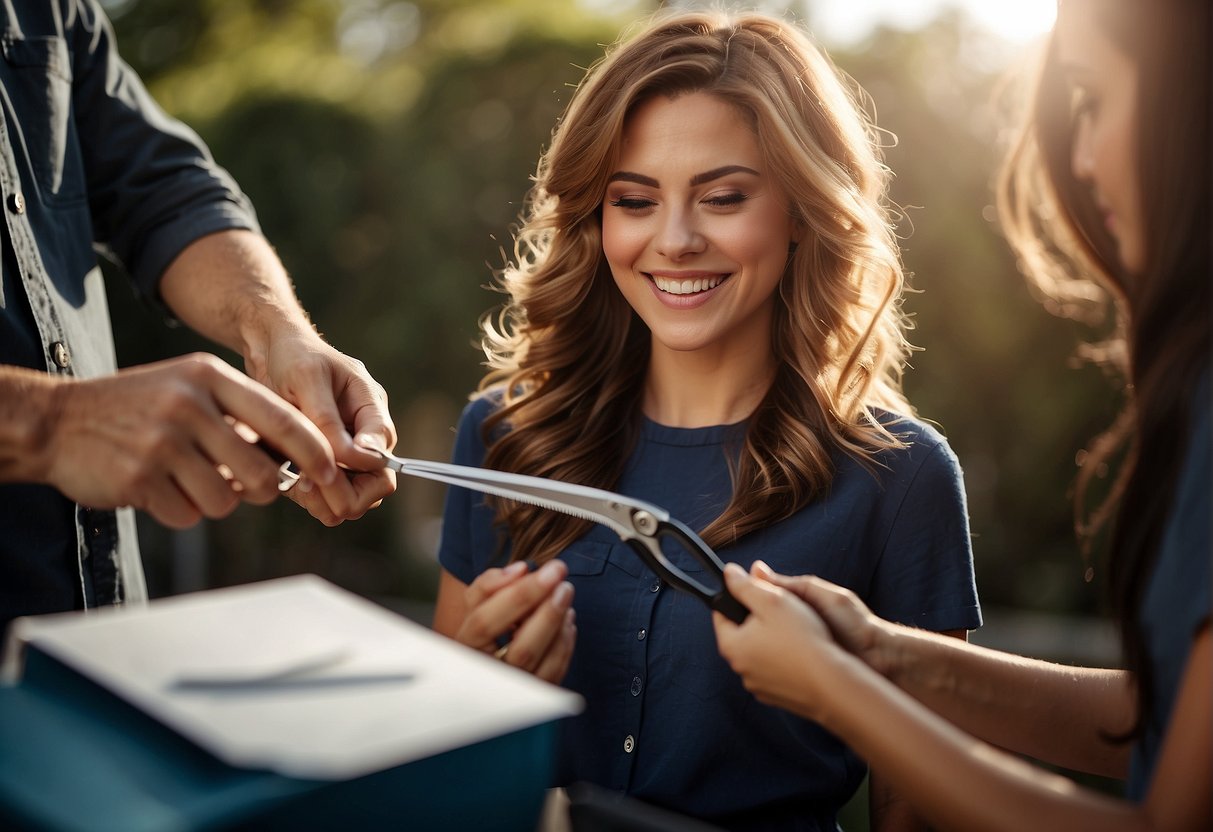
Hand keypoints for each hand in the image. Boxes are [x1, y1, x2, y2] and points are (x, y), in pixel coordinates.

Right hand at [37, 353, 337, 528]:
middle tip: (239, 482)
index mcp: (210, 378)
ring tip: (188, 479)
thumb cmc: (142, 408)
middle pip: (263, 474)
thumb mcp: (192, 388)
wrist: (58, 421)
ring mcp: (162, 442)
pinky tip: (159, 487)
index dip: (316, 455)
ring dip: (215, 500)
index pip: (285, 421)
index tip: (332, 476)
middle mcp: (189, 405)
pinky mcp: (139, 479)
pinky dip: (180, 510)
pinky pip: (188, 515)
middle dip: (260, 489)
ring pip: (227, 501)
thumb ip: (244, 413)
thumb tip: (306, 453)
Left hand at [250, 327, 396, 525]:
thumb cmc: (292, 354)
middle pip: (377, 485)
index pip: (383, 459)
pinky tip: (288, 481)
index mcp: (372, 409)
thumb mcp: (307, 379)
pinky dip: (311, 497)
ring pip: (355, 496)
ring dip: (326, 501)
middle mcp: (365, 433)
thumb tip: (352, 459)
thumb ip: (328, 421)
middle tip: (306, 488)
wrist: (271, 348)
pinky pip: (331, 494)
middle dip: (345, 496)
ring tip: (294, 485)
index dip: (354, 474)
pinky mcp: (327, 458)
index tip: (317, 469)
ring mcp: (348, 448)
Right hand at [453, 560, 576, 684]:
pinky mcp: (534, 694)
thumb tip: (520, 570)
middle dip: (548, 614)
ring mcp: (513, 690)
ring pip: (544, 663)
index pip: (487, 622)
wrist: (487, 662)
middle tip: (565, 584)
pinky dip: (565, 643)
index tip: (549, 571)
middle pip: (522, 650)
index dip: (519, 595)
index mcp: (465, 648)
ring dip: (560, 626)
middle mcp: (487, 676)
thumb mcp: (475, 604)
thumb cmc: (484, 626)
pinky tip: (566, 618)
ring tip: (565, 594)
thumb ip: (488, 584)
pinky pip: (556, 672)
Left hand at [713, 562, 844, 720]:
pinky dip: (785, 661)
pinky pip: (776, 671)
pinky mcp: (778, 696)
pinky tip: (803, 654)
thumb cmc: (802, 640)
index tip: (754, 591)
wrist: (832, 683)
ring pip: (760, 653)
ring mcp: (759, 686)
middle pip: (742, 634)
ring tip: (797, 632)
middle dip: (758, 619)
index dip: (737, 598)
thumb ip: (747, 585)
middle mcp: (740, 669)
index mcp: (732, 646)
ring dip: (772, 641)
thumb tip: (729, 573)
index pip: (721, 615)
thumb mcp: (773, 601)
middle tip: (781, 610)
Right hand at [751, 561, 895, 675]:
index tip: (732, 594)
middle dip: (749, 624)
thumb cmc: (856, 624)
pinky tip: (761, 661)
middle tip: (740, 623)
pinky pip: (772, 666)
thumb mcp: (822, 596)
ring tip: (748, 642)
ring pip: (761, 648)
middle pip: (758, 625)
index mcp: (797, 608)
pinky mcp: (793, 672)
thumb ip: (791, 586)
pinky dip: (766, 663)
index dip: (748, 598)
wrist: (880, 661)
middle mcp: (791, 630)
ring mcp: (791, 652)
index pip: (762, 601)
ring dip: (755, 645)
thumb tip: (755, 570)